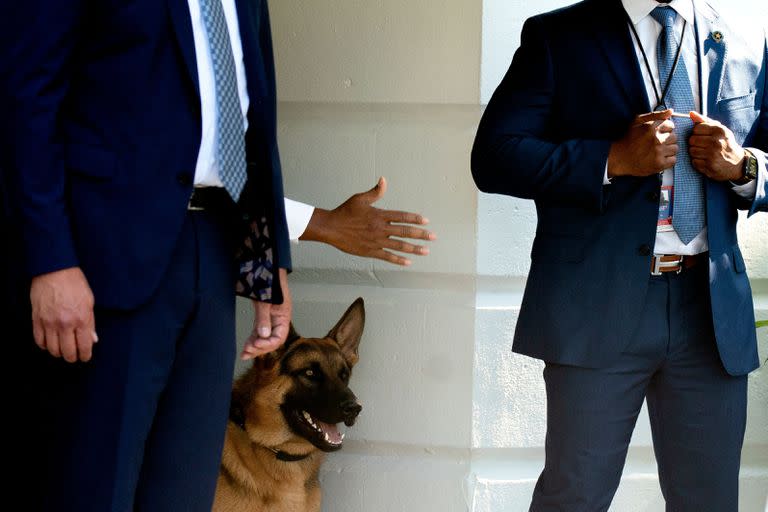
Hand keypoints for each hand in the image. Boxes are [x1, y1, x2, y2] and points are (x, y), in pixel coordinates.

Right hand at [30, 267, 97, 362]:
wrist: (54, 270)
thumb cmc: (75, 284)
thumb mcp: (89, 302)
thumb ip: (90, 323)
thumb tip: (92, 339)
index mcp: (81, 319)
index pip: (84, 346)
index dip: (85, 355)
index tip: (85, 357)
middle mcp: (65, 323)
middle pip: (67, 352)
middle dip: (72, 357)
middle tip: (74, 356)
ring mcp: (49, 322)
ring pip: (52, 349)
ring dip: (58, 352)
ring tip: (62, 350)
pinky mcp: (37, 319)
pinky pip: (39, 340)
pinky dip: (44, 345)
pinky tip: (49, 343)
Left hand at [241, 268, 291, 359]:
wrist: (265, 267)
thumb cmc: (269, 281)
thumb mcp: (265, 300)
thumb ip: (264, 318)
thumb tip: (263, 336)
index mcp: (283, 315)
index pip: (279, 337)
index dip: (268, 343)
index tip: (256, 344)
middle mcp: (278, 319)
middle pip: (272, 340)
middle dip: (260, 347)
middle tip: (247, 351)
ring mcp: (270, 318)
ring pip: (264, 337)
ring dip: (255, 346)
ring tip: (245, 354)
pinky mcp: (263, 316)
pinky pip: (259, 331)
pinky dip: (253, 339)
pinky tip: (247, 345)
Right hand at [300, 177, 435, 265]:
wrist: (330, 227)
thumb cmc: (344, 212)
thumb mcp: (360, 198)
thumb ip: (375, 192)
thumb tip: (384, 180)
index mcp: (379, 215)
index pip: (402, 217)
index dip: (415, 219)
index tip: (426, 221)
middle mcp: (380, 228)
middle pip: (405, 231)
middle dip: (421, 235)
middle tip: (433, 237)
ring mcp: (376, 241)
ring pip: (399, 246)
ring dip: (414, 249)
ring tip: (426, 251)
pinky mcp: (370, 251)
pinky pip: (387, 256)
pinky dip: (398, 260)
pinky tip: (408, 262)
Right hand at [608, 110, 677, 177]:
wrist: (618, 158)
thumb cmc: (628, 139)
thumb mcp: (637, 121)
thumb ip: (655, 115)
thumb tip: (671, 111)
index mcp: (652, 128)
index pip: (671, 126)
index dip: (665, 130)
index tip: (658, 134)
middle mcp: (656, 140)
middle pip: (674, 137)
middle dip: (667, 140)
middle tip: (656, 144)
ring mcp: (658, 153)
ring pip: (675, 149)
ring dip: (668, 150)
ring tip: (657, 151)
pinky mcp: (659, 164)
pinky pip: (673, 160)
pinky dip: (667, 160)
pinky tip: (658, 159)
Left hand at [688, 111, 744, 181]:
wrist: (737, 163)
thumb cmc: (726, 143)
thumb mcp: (719, 129)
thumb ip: (704, 121)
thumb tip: (691, 113)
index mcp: (719, 131)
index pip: (696, 129)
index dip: (697, 133)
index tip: (703, 136)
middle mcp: (717, 143)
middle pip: (692, 140)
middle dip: (695, 143)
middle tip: (703, 145)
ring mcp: (713, 155)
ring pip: (691, 151)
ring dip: (695, 152)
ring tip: (704, 152)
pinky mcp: (709, 166)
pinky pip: (694, 162)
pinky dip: (698, 161)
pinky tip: (705, 160)